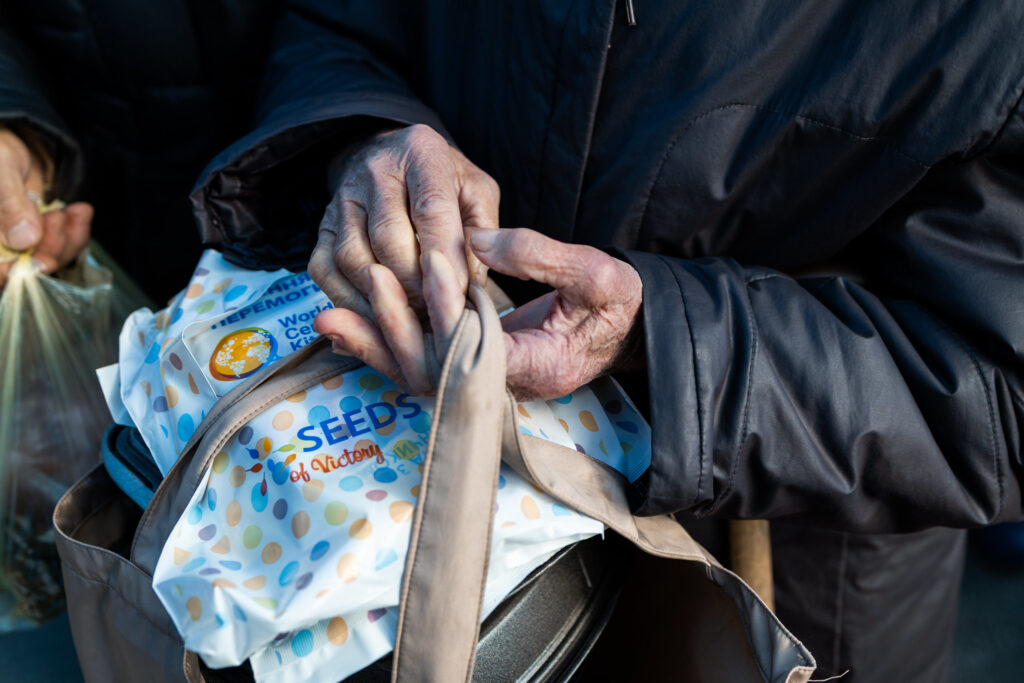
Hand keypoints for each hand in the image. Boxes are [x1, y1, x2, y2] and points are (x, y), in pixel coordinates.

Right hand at [0, 128, 91, 283]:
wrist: (12, 142)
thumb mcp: (0, 169)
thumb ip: (8, 203)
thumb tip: (24, 240)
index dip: (18, 275)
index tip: (43, 261)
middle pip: (27, 272)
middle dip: (51, 249)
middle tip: (57, 218)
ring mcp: (19, 244)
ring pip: (50, 261)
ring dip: (67, 239)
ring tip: (68, 211)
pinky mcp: (42, 238)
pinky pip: (65, 247)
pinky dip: (77, 232)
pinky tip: (79, 211)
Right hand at [308, 123, 499, 318]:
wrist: (392, 158)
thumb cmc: (444, 181)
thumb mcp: (476, 191)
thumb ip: (483, 231)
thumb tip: (470, 284)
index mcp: (422, 153)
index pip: (431, 210)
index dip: (444, 258)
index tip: (458, 294)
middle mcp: (375, 170)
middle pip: (389, 240)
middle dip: (415, 285)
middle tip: (436, 314)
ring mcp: (342, 199)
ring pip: (353, 258)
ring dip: (381, 297)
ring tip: (410, 319)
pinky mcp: (321, 226)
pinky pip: (324, 270)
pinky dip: (348, 300)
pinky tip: (375, 317)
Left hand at [315, 227, 643, 400]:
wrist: (620, 334)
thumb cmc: (615, 305)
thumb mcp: (598, 274)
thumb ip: (541, 255)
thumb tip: (479, 239)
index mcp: (538, 364)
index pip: (478, 346)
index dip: (448, 308)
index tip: (425, 265)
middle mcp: (504, 384)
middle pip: (432, 371)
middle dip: (390, 333)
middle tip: (356, 291)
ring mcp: (484, 382)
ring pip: (418, 374)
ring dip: (376, 344)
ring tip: (330, 313)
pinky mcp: (471, 370)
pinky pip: (420, 364)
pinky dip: (385, 345)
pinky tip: (352, 322)